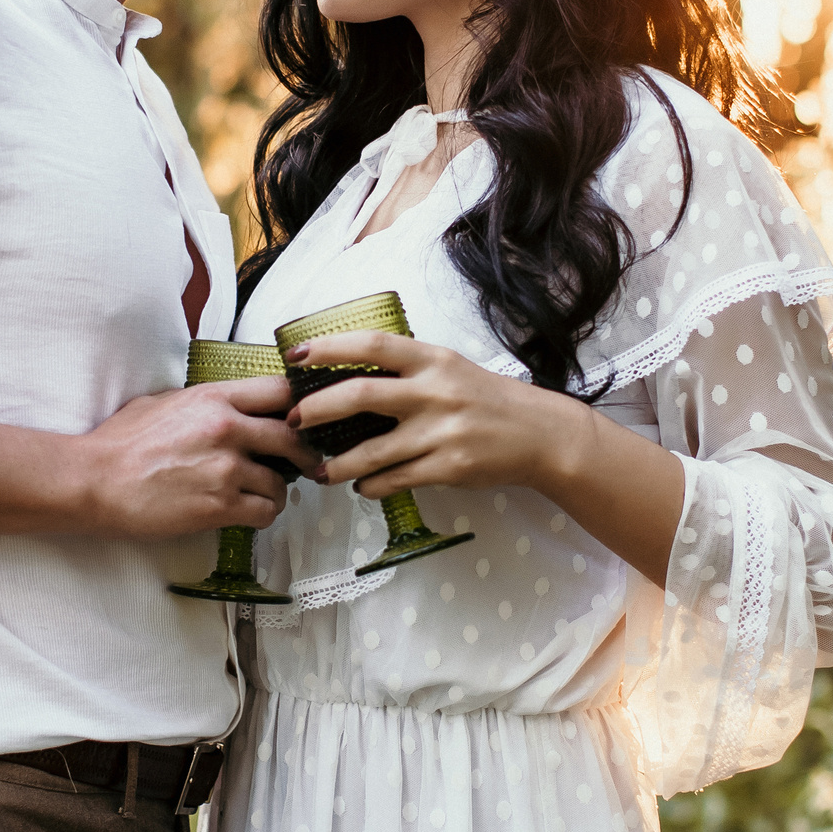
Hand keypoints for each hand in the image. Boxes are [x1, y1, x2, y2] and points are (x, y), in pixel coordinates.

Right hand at [75, 376, 319, 538]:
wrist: (95, 481)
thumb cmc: (119, 443)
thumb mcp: (163, 402)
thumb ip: (204, 402)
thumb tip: (227, 405)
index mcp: (213, 398)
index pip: (279, 391)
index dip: (298, 405)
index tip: (302, 418)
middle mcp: (226, 429)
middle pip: (293, 437)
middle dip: (304, 452)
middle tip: (306, 462)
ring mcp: (225, 469)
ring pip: (281, 481)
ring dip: (278, 490)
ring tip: (264, 494)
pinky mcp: (220, 506)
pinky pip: (265, 512)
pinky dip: (263, 514)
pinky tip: (249, 512)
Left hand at [283, 332, 592, 500]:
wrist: (539, 434)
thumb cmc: (486, 398)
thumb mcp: (450, 368)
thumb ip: (406, 369)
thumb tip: (347, 377)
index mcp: (432, 359)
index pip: (372, 344)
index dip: (329, 348)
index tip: (296, 357)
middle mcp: (434, 391)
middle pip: (361, 395)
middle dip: (317, 409)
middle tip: (293, 420)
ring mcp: (441, 431)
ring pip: (372, 451)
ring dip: (339, 464)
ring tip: (321, 471)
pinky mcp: (449, 466)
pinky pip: (396, 479)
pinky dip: (372, 485)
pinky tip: (363, 486)